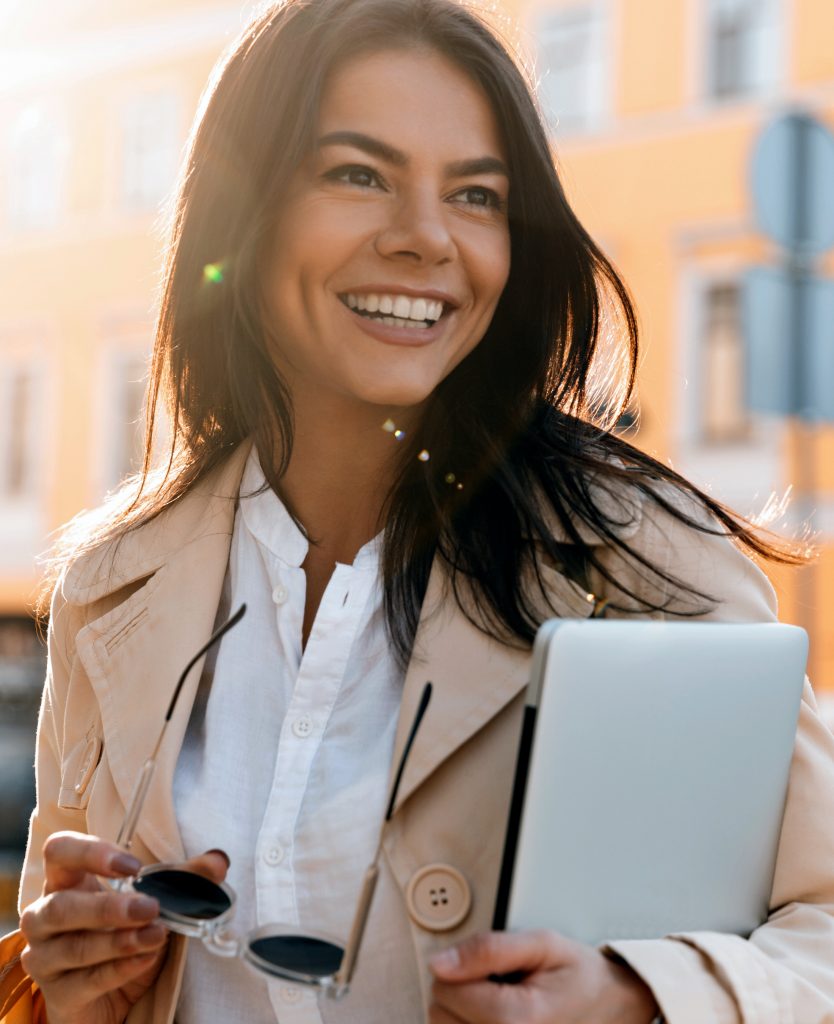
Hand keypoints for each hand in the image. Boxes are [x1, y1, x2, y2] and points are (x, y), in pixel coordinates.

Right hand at [19, 831, 229, 1023]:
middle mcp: (45, 916)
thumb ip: (182, 879)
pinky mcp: (57, 993)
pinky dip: (120, 969)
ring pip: (74, 947)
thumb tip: (218, 861)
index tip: (133, 866)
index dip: (90, 853)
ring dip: (120, 940)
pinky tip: (146, 960)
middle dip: (108, 907)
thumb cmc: (124, 935)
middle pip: (60, 906)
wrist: (108, 997)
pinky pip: (86, 981)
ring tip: (157, 935)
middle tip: (150, 907)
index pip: (59, 851)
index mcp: (66, 881)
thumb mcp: (154, 903)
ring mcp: (45, 957)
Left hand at [429, 930, 659, 1023]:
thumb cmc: (582, 977)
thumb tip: (440, 963)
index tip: (491, 967)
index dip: (461, 967)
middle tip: (497, 985)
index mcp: (517, 1019)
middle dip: (459, 992)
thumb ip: (488, 949)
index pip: (446, 990)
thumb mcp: (541, 944)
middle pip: (439, 1016)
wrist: (616, 1009)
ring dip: (462, 1015)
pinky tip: (490, 1019)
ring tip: (498, 1004)